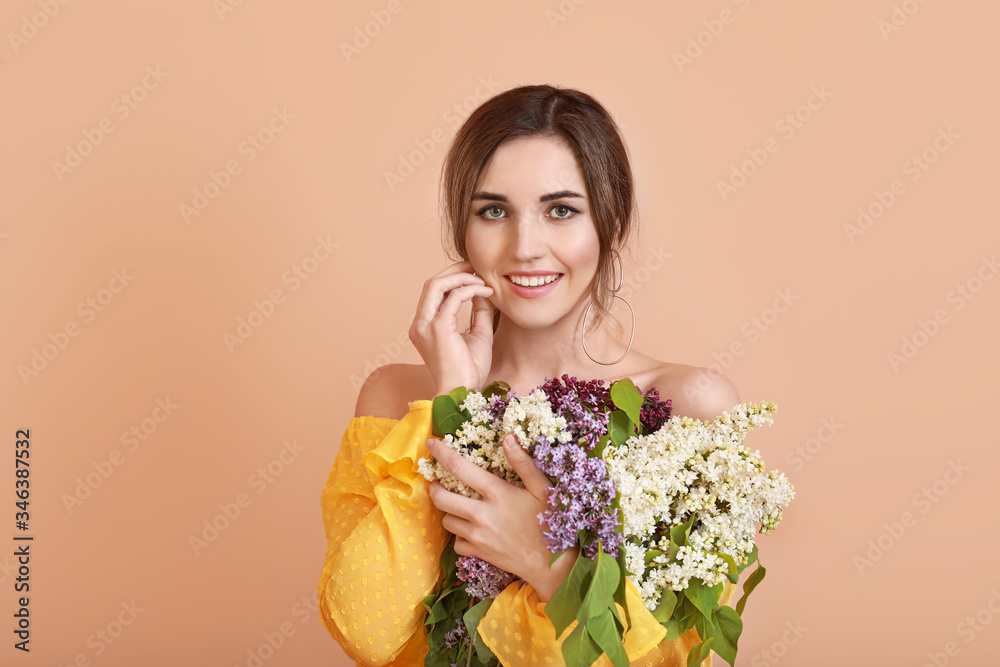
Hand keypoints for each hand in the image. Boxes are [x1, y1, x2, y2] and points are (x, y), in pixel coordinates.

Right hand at [409, 260, 494, 393]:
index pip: (433, 292)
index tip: (474, 274)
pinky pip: (454, 296)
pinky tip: (486, 292)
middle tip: (477, 268)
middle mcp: (420, 324)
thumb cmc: (469, 371)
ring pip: (437, 284)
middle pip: (432, 283)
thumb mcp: (478, 335)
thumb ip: (479, 312)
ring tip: (482, 280)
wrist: (463, 395)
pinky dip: (471, 289)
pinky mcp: (438, 328)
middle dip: (455, 270)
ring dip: (462, 277)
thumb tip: (484, 291)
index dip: (453, 278)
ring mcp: (426, 325)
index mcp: (424, 327)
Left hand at [426, 433, 577, 601]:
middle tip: (440, 482)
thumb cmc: (549, 522)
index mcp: (497, 493)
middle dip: (435, 487)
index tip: (431, 444)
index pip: (459, 468)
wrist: (551, 564)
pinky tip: (471, 529)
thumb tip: (508, 436)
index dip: (441, 454)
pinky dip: (459, 535)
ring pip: (446, 520)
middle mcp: (482, 514)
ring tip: (459, 506)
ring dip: (449, 511)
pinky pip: (456, 543)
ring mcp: (478, 536)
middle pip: (441, 498)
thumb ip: (523, 462)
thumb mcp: (542, 488)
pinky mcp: (478, 553)